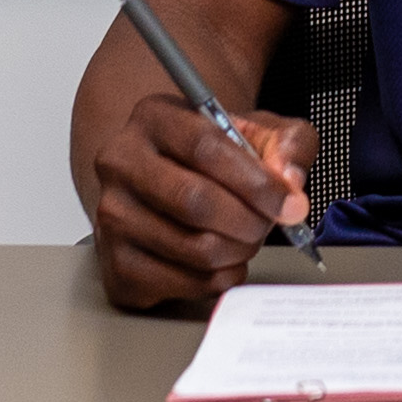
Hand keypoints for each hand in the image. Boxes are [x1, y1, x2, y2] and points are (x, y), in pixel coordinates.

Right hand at [90, 93, 316, 311]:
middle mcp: (121, 163)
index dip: (255, 181)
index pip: (204, 147)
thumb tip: (289, 182)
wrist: (171, 181)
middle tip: (269, 224)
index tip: (288, 203)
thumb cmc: (216, 156)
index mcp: (154, 117)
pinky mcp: (116, 265)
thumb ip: (289, 144)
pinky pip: (181, 283)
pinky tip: (225, 260)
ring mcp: (112, 216)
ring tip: (247, 237)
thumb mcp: (261, 131)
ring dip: (238, 250)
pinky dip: (218, 278)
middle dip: (249, 220)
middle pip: (194, 201)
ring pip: (191, 247)